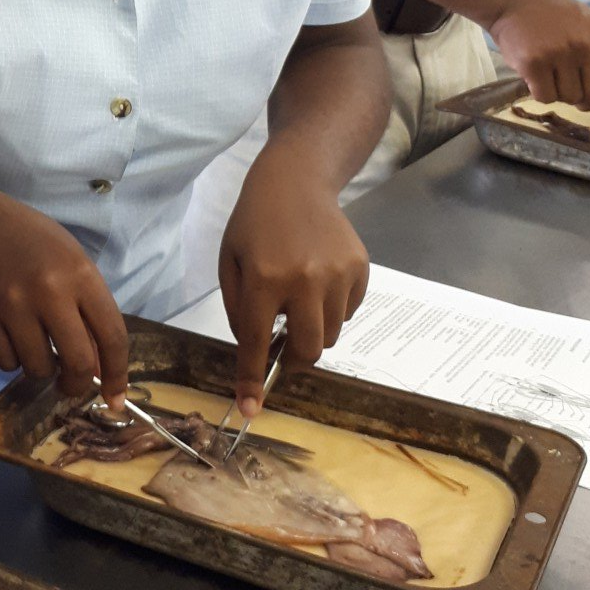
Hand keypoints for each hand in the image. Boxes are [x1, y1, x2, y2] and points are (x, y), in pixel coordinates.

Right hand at [0, 194, 129, 408]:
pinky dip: (12, 359)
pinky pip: (5, 362)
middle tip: (71, 384)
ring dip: (42, 368)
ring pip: (37, 368)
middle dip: (77, 384)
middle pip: (76, 361)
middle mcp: (48, 290)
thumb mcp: (76, 267)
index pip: (112, 336)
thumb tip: (97, 373)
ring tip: (36, 345)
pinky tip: (12, 335)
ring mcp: (10, 303)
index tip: (114, 399)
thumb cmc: (40, 248)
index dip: (117, 375)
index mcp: (81, 275)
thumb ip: (90, 316)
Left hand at [219, 147, 368, 417]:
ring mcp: (337, 274)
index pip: (256, 343)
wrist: (295, 180)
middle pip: (308, 351)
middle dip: (294, 358)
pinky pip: (348, 312)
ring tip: (298, 295)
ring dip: (312, 328)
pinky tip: (318, 279)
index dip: (252, 380)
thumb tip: (255, 352)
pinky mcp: (359, 268)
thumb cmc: (253, 223)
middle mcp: (304, 280)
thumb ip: (239, 309)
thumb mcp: (230, 262)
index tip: (249, 409)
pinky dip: (332, 308)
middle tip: (283, 342)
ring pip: (329, 334)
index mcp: (263, 278)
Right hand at [487, 0, 589, 115]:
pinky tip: (534, 75)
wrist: (511, 0)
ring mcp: (560, 54)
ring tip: (547, 72)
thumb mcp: (585, 26)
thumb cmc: (549, 15)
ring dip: (557, 93)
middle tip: (570, 93)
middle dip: (583, 102)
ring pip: (569, 98)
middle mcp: (586, 46)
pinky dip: (539, 92)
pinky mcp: (534, 63)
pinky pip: (545, 97)